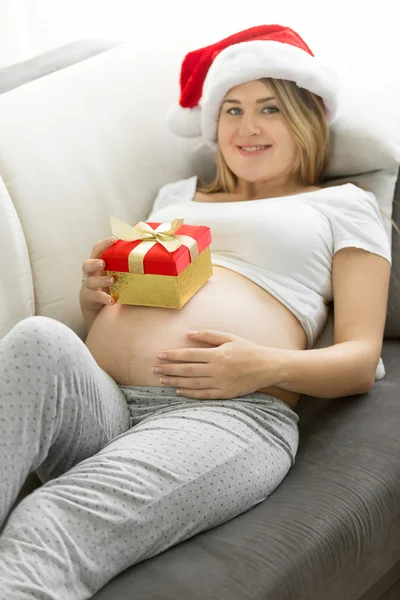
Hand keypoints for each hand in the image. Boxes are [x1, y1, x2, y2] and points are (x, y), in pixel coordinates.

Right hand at [80, 236, 117, 310]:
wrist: (92, 299)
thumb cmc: (106, 278)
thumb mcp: (112, 269)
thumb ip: (121, 261)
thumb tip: (143, 250)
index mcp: (96, 261)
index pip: (97, 249)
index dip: (104, 244)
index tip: (113, 239)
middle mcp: (90, 272)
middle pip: (87, 265)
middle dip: (94, 263)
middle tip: (103, 263)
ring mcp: (89, 285)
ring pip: (91, 281)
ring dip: (102, 280)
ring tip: (112, 280)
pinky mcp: (90, 297)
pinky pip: (97, 297)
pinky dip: (105, 298)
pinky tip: (112, 300)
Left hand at [153, 329, 282, 399]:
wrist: (267, 367)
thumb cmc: (248, 349)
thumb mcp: (229, 337)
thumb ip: (208, 335)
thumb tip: (189, 333)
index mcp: (217, 354)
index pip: (189, 355)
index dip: (172, 355)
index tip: (159, 355)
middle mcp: (217, 370)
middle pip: (187, 370)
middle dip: (169, 369)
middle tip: (154, 368)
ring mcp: (221, 383)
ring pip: (192, 384)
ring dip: (175, 382)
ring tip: (162, 380)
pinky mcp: (225, 394)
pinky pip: (203, 395)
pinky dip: (190, 393)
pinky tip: (179, 391)